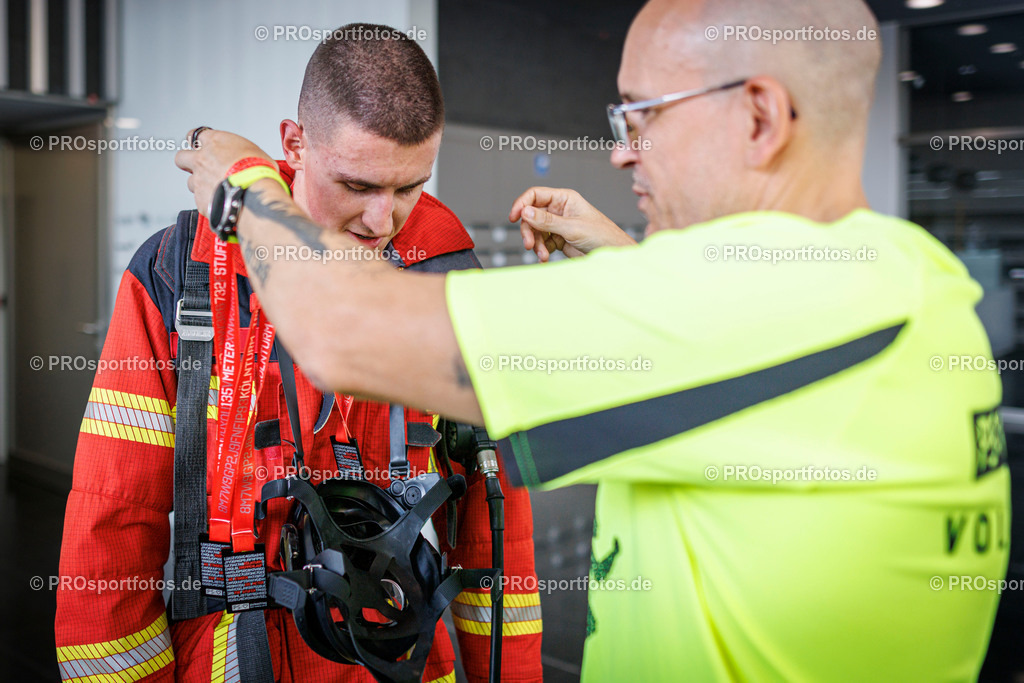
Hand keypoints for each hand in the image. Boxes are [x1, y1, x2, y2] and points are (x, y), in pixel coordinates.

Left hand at [174, 129, 275, 216]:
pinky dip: (210, 202)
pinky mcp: (200, 200)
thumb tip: (248, 158)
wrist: (253, 194)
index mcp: (214, 142)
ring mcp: (198, 181)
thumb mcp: (255, 152)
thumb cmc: (258, 172)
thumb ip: (242, 153)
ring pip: (191, 182)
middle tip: (200, 168)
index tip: (203, 147)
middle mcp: (201, 160)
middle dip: (188, 162)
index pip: (195, 135)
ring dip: (201, 185)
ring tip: (218, 190)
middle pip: (181, 157)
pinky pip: (201, 200)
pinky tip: (224, 203)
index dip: (199, 142)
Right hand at [509, 186, 634, 261]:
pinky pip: (543, 243)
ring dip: (536, 244)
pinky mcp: (559, 240)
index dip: (522, 204)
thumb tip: (525, 211)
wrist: (613, 254)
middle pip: (532, 216)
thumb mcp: (572, 227)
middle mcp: (560, 210)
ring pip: (536, 231)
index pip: (536, 195)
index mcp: (565, 199)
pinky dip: (542, 251)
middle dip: (529, 231)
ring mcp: (559, 225)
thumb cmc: (602, 235)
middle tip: (529, 244)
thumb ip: (547, 221)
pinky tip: (545, 258)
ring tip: (542, 255)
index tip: (514, 216)